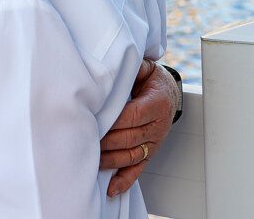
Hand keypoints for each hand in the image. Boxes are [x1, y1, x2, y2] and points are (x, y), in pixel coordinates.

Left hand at [99, 59, 177, 196]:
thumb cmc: (150, 78)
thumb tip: (110, 64)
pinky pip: (138, 168)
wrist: (169, 92)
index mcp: (157, 103)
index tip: (93, 122)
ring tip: (91, 161)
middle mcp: (158, 125)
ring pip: (132, 155)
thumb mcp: (144, 67)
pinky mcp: (150, 151)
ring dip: (111, 160)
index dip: (113, 121)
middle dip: (106, 141)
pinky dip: (125, 180)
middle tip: (84, 141)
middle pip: (130, 137)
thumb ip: (130, 68)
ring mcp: (155, 141)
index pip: (133, 115)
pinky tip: (111, 188)